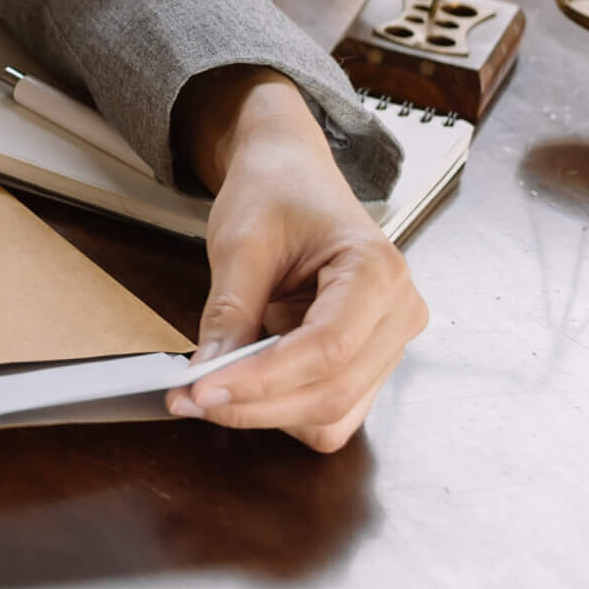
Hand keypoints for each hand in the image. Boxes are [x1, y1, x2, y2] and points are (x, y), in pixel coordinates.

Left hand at [164, 67, 427, 451]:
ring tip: (211, 388)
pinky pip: (332, 409)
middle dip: (256, 405)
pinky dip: (283, 408)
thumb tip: (207, 374)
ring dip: (268, 413)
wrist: (292, 175)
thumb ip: (229, 312)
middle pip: (333, 392)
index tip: (202, 391)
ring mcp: (390, 342)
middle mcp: (399, 312)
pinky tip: (244, 383)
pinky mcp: (369, 361)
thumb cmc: (275, 194)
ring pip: (334, 413)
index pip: (326, 348)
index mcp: (377, 271)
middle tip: (189, 400)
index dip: (262, 379)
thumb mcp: (240, 244)